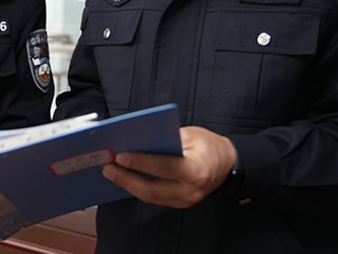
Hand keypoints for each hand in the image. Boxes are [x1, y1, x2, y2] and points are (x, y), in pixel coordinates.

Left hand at [101, 126, 236, 207]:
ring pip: (151, 197)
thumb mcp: (190, 134)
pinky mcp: (180, 202)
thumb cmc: (209, 145)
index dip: (141, 162)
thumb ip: (167, 139)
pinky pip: (155, 197)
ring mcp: (185, 200)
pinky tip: (125, 178)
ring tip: (111, 173)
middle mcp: (190, 190)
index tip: (120, 156)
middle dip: (127, 178)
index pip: (164, 167)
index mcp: (196, 170)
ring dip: (128, 185)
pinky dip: (138, 188)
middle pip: (152, 189)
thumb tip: (137, 141)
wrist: (229, 164)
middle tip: (108, 167)